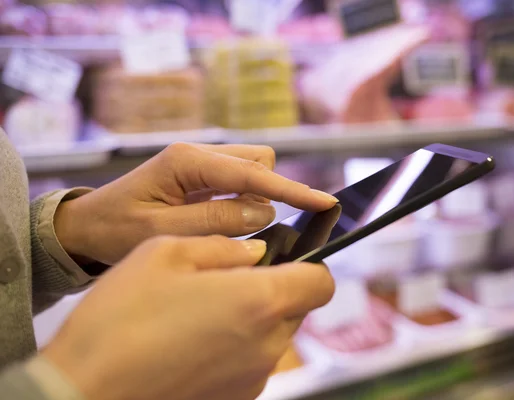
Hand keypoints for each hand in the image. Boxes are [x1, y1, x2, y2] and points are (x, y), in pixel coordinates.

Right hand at [42, 235, 334, 399]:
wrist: (84, 390)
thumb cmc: (120, 318)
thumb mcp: (164, 253)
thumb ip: (221, 247)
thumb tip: (254, 252)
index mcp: (258, 301)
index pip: (321, 282)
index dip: (311, 265)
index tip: (290, 258)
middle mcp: (266, 345)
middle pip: (297, 309)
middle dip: (276, 289)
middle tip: (232, 280)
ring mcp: (252, 379)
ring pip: (274, 336)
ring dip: (253, 318)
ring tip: (203, 312)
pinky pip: (251, 363)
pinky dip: (236, 347)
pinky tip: (194, 341)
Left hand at [54, 143, 336, 264]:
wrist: (87, 225)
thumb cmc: (116, 229)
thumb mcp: (161, 233)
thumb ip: (214, 221)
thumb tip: (263, 211)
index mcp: (186, 161)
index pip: (252, 174)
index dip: (291, 190)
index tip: (324, 203)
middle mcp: (198, 155)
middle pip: (259, 162)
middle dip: (269, 192)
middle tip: (249, 228)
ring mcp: (201, 164)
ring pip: (253, 171)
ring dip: (254, 199)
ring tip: (228, 229)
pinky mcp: (202, 177)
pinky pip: (239, 183)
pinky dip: (244, 202)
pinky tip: (225, 222)